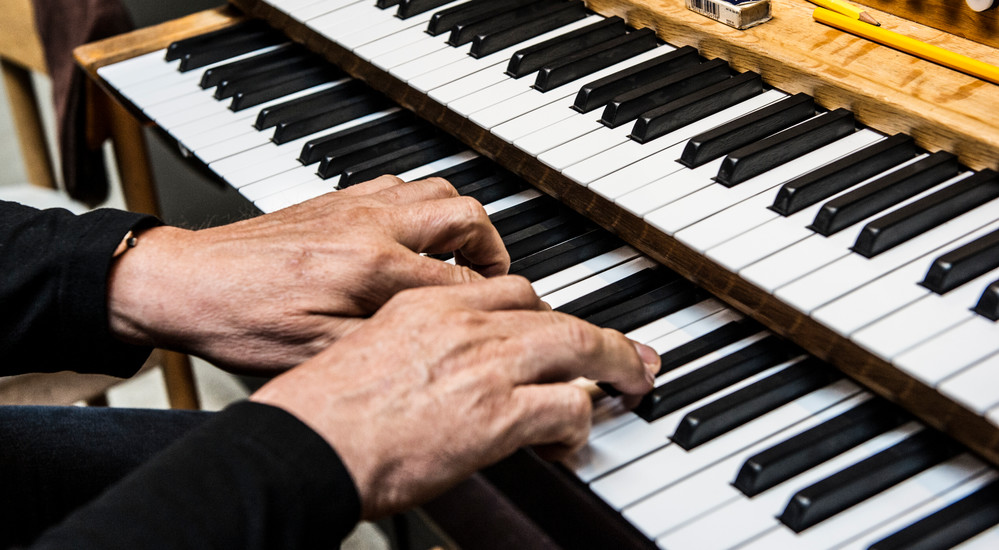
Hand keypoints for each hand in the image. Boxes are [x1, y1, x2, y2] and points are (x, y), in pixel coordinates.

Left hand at [106, 176, 508, 373]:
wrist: (187, 282)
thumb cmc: (242, 322)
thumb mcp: (318, 353)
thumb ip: (386, 342)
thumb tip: (438, 340)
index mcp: (370, 268)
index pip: (460, 281)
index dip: (493, 303)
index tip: (508, 317)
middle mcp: (369, 226)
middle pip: (465, 217)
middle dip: (493, 250)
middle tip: (494, 280)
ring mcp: (353, 206)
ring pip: (437, 190)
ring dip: (461, 222)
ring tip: (461, 256)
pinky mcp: (336, 199)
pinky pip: (400, 185)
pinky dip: (423, 207)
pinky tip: (414, 236)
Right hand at [250, 276, 659, 518]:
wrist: (305, 444)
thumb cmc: (320, 410)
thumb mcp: (366, 352)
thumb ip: (415, 348)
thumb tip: (442, 373)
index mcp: (426, 304)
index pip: (505, 290)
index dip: (541, 310)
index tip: (556, 326)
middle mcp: (461, 323)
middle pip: (551, 310)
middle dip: (598, 334)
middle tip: (626, 352)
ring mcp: (483, 364)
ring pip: (576, 344)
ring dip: (612, 365)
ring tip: (630, 380)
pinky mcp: (498, 413)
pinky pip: (566, 407)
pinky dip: (578, 424)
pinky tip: (569, 439)